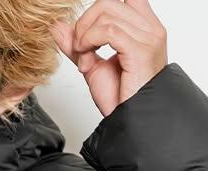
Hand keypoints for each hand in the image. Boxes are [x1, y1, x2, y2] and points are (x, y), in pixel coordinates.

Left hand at [50, 0, 168, 116]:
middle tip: (78, 49)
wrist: (128, 121)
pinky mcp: (140, 50)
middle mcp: (150, 28)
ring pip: (106, 13)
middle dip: (84, 23)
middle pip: (108, 1)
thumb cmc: (120, 99)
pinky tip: (86, 63)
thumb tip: (57, 26)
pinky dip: (89, 42)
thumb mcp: (93, 66)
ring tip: (83, 62)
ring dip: (84, 37)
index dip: (96, 10)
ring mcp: (148, 37)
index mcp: (144, 27)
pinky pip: (108, 30)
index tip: (83, 34)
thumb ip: (78, 44)